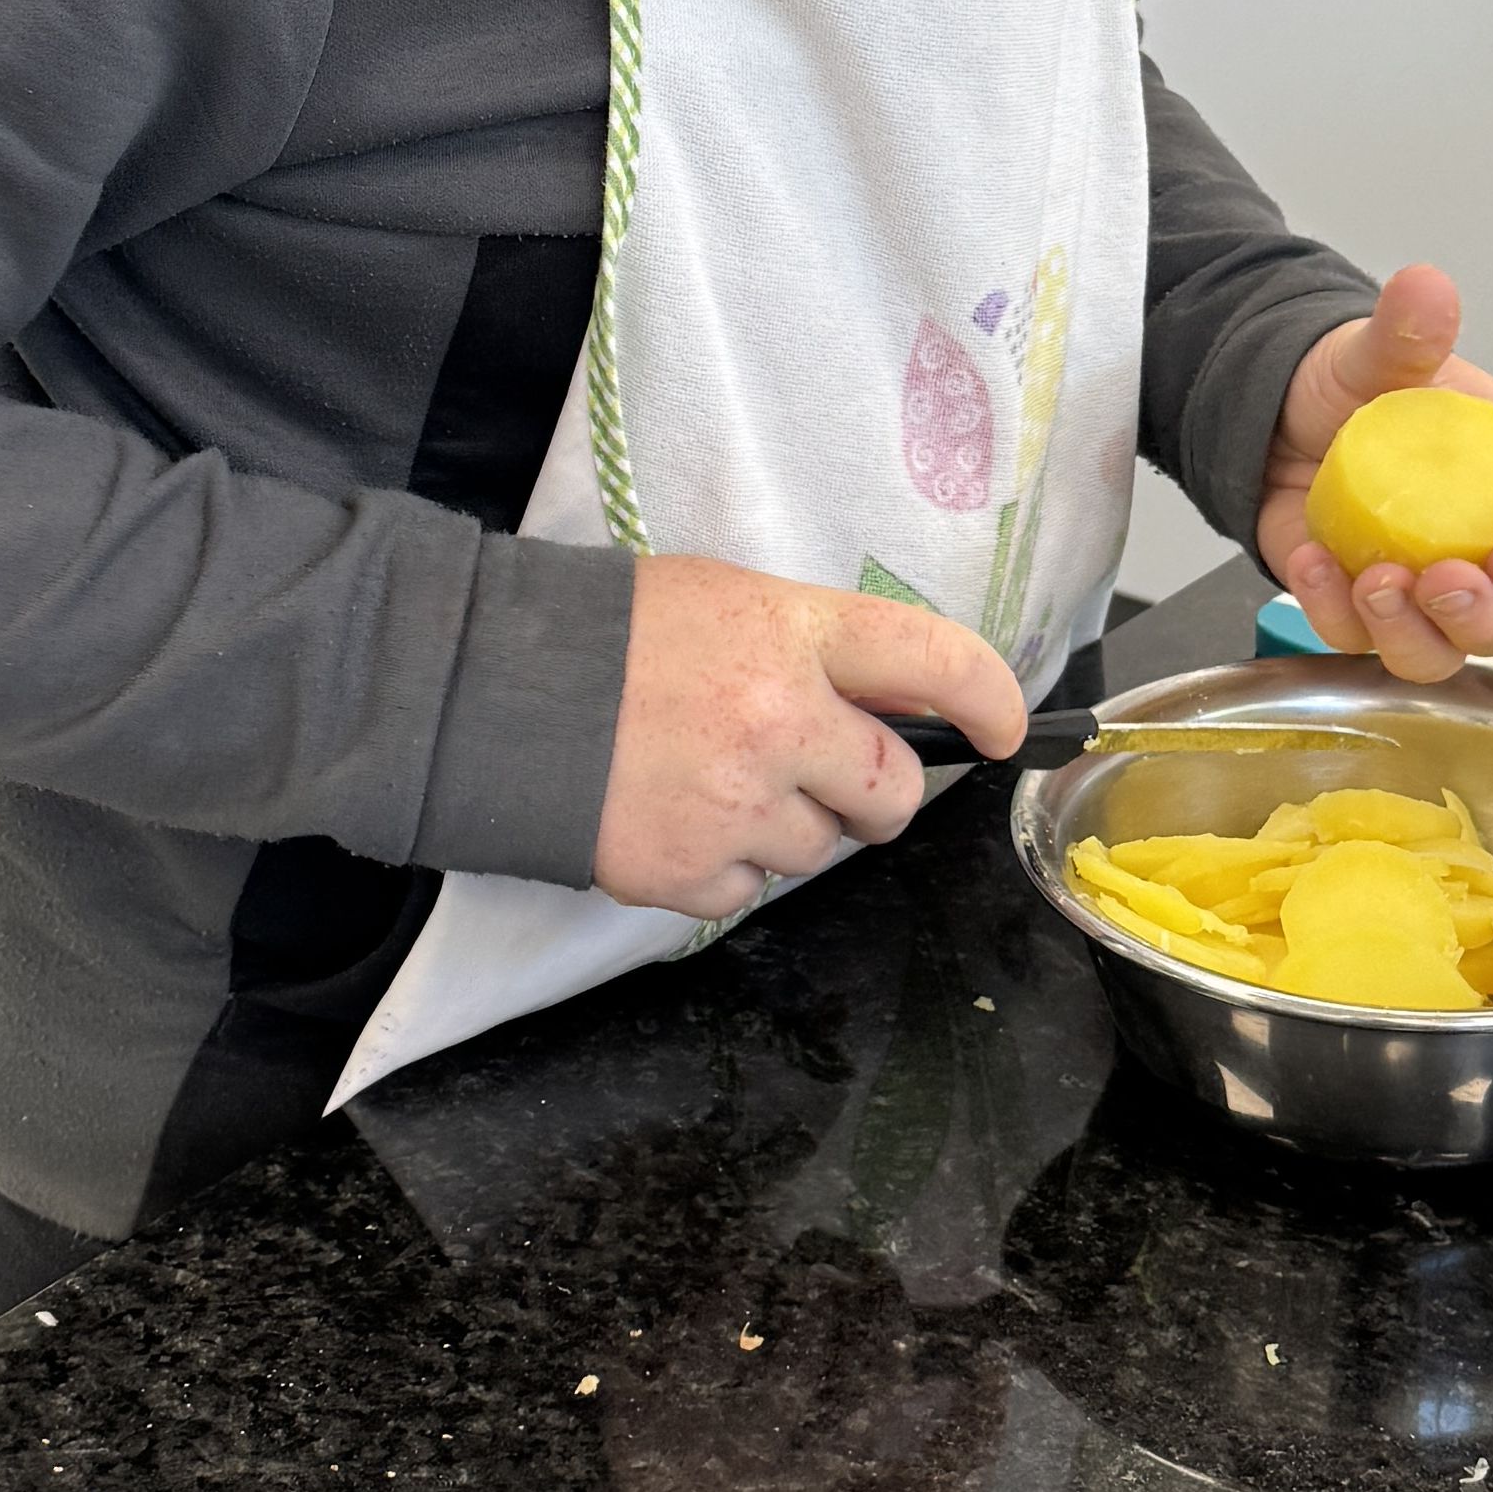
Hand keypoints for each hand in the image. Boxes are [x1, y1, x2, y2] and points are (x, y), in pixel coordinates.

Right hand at [593, 557, 1025, 923]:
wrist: (488, 689)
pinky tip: (674, 817)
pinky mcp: (689, 871)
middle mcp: (781, 721)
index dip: (990, 698)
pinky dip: (722, 865)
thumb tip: (884, 699)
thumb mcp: (726, 601)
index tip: (1004, 730)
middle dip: (875, 794)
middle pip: (893, 790)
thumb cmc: (609, 634)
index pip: (934, 659)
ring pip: (819, 849)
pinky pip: (748, 890)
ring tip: (713, 782)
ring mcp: (737, 804)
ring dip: (786, 828)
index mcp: (794, 634)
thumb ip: (810, 648)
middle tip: (833, 780)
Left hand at [1257, 263, 1492, 684]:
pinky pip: (1358, 643)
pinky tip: (1308, 561)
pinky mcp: (1360, 610)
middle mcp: (1481, 551)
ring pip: (1442, 654)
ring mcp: (1421, 590)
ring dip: (1411, 636)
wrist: (1278, 413)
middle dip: (1480, 619)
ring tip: (1368, 583)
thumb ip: (1410, 332)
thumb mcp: (1382, 353)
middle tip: (1434, 584)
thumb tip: (1427, 287)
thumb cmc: (1359, 387)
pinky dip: (1333, 616)